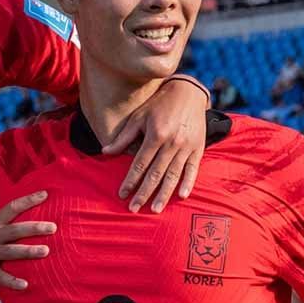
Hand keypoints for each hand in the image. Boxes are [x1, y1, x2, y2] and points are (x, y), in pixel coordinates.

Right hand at [0, 179, 54, 290]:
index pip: (11, 208)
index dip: (28, 200)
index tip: (45, 195)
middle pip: (14, 230)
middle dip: (34, 228)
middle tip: (53, 227)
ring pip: (10, 252)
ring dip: (27, 252)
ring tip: (45, 251)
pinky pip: (0, 277)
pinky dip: (12, 282)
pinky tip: (25, 285)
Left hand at [103, 78, 207, 212]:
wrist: (188, 93)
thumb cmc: (159, 105)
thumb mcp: (138, 117)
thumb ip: (123, 137)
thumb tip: (105, 152)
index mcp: (155, 135)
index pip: (139, 164)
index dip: (130, 180)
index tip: (122, 194)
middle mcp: (171, 143)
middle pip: (155, 174)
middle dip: (144, 193)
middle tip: (134, 209)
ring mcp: (186, 147)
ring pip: (173, 175)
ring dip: (164, 194)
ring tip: (155, 209)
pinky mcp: (198, 148)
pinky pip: (192, 169)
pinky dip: (187, 183)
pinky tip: (181, 196)